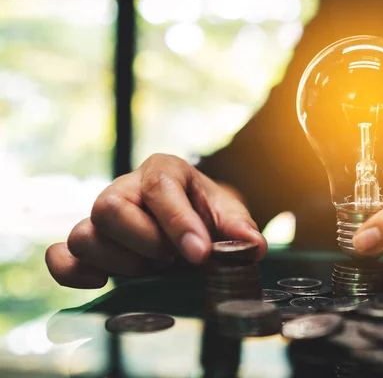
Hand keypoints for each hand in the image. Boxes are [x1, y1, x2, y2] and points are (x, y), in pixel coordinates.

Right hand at [46, 154, 266, 288]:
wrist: (190, 221)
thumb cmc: (207, 213)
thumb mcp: (229, 215)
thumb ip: (240, 229)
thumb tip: (252, 247)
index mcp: (163, 171)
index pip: (160, 187)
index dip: (178, 222)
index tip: (199, 253)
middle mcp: (126, 188)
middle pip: (109, 208)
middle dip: (145, 243)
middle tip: (172, 260)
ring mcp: (102, 217)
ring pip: (85, 235)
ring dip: (121, 263)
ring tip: (153, 269)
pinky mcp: (89, 243)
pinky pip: (61, 256)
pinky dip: (74, 273)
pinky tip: (102, 282)